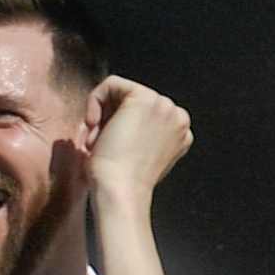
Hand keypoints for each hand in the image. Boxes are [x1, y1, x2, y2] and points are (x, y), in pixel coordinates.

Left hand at [82, 74, 195, 202]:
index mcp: (180, 133)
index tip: (107, 149)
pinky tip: (94, 124)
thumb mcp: (136, 154)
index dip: (117, 127)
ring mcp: (165, 106)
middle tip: (97, 145)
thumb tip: (118, 123)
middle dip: (108, 120)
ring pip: (121, 93)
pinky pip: (111, 84)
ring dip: (102, 115)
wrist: (121, 190)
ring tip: (97, 141)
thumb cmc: (120, 181)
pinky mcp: (145, 98)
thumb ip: (140, 136)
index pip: (142, 115)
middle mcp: (178, 117)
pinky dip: (94, 100)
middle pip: (132, 102)